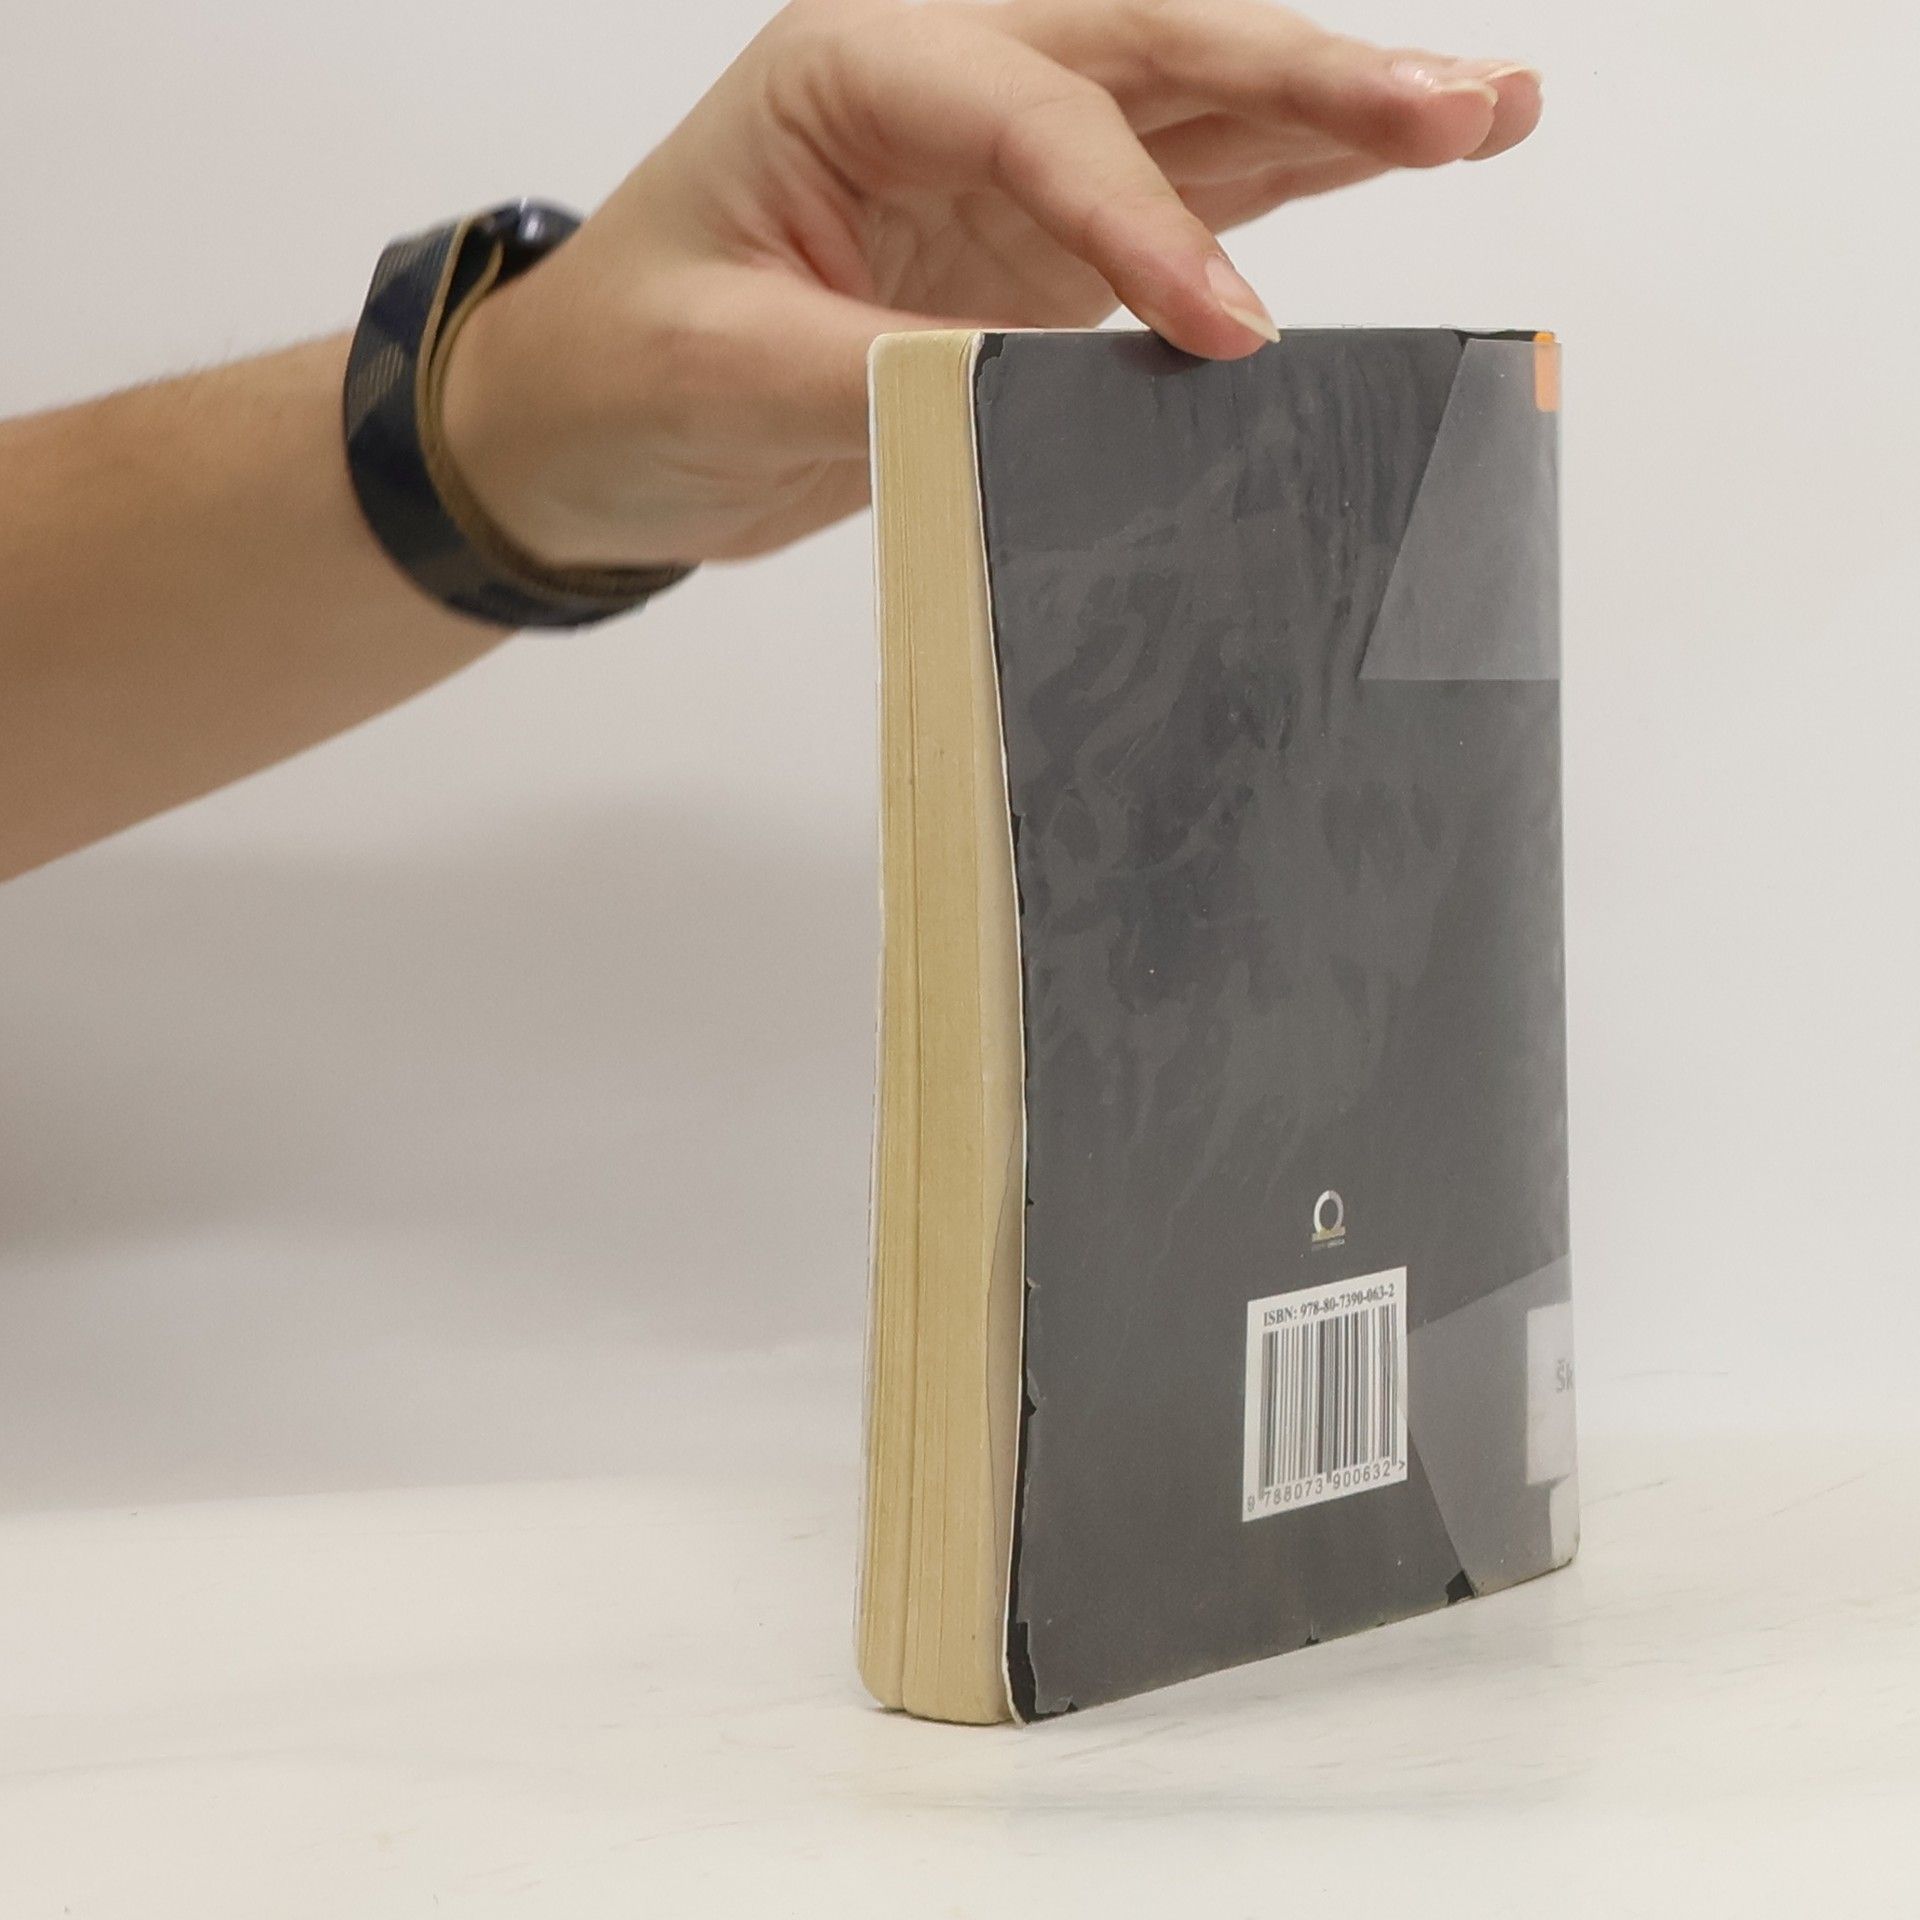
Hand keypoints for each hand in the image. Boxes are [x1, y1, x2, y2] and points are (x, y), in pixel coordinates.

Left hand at [444, 0, 1541, 567]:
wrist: (592, 423)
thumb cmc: (626, 368)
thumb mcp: (729, 369)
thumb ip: (892, 371)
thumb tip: (1047, 394)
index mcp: (853, 68)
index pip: (1037, 119)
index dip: (1142, 221)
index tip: (1225, 332)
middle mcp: (945, 80)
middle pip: (1154, 56)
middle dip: (1310, 80)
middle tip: (1458, 106)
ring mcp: (1002, 163)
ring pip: (1193, 110)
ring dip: (1335, 114)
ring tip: (1482, 110)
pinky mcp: (1034, 249)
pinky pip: (1180, 201)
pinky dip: (1284, 192)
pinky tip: (1392, 161)